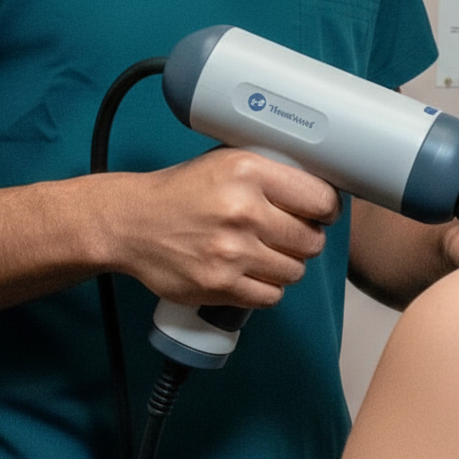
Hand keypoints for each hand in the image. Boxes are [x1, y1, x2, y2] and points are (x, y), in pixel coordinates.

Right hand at [108, 147, 341, 309]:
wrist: (132, 223)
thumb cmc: (182, 191)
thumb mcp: (227, 162)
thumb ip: (271, 174)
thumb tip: (321, 193)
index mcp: (248, 172)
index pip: (320, 199)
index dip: (326, 209)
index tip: (321, 213)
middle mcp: (243, 211)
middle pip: (311, 240)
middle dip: (305, 239)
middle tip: (287, 234)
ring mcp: (232, 252)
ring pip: (294, 271)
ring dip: (285, 265)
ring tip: (264, 253)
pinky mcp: (220, 285)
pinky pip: (271, 296)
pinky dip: (266, 288)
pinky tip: (251, 273)